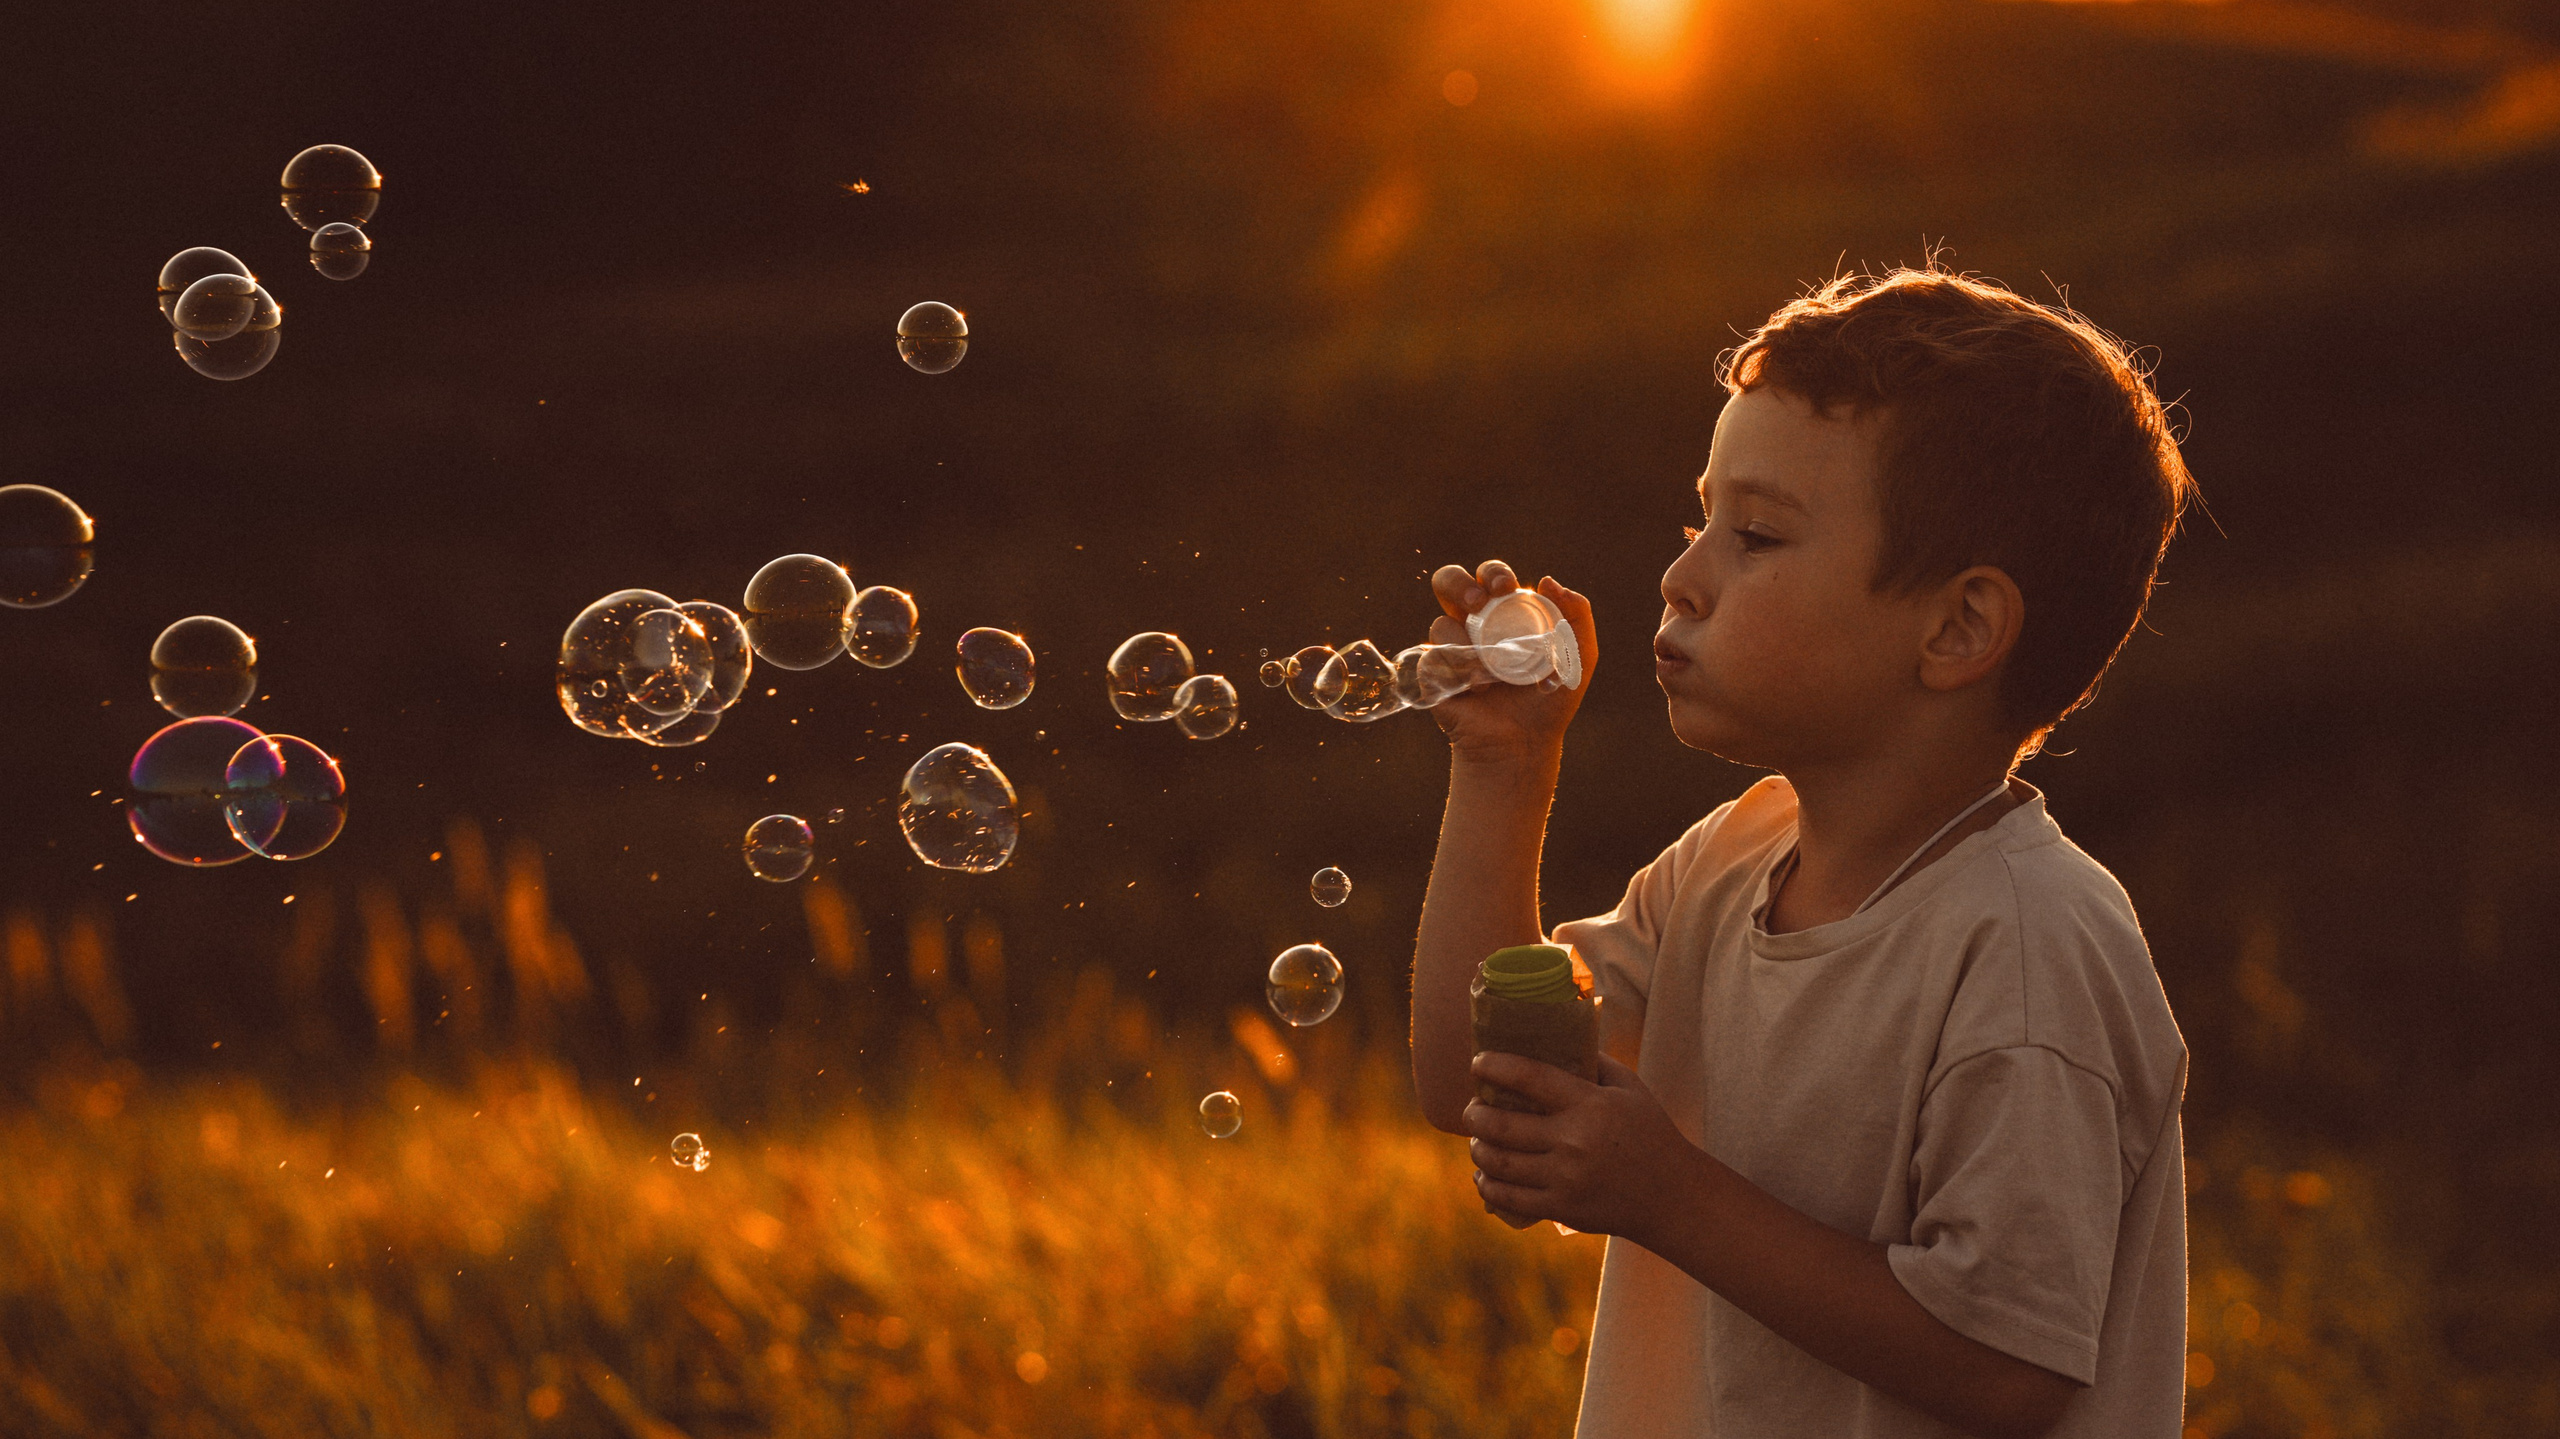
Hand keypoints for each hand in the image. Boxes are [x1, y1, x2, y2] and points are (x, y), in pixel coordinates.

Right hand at [1424, 560, 1596, 767]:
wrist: (1524, 743)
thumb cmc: (1550, 701)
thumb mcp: (1579, 658)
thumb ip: (1578, 617)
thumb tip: (1547, 581)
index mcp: (1501, 614)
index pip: (1488, 578)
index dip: (1493, 573)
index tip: (1507, 589)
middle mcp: (1471, 626)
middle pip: (1448, 582)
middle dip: (1458, 584)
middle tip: (1477, 603)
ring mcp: (1448, 650)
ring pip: (1440, 624)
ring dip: (1464, 642)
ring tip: (1488, 669)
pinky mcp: (1432, 676)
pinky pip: (1430, 659)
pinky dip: (1455, 671)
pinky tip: (1476, 690)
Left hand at [1463, 1053, 1695, 1238]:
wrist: (1672, 1197)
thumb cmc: (1651, 1134)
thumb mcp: (1631, 1088)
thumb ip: (1595, 1063)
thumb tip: (1558, 1040)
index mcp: (1590, 1104)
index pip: (1530, 1077)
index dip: (1495, 1066)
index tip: (1477, 1063)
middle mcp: (1574, 1141)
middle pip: (1502, 1126)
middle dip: (1474, 1116)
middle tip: (1471, 1110)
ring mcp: (1565, 1178)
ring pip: (1499, 1163)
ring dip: (1478, 1149)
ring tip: (1477, 1140)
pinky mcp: (1561, 1209)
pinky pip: (1509, 1198)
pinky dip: (1487, 1185)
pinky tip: (1483, 1175)